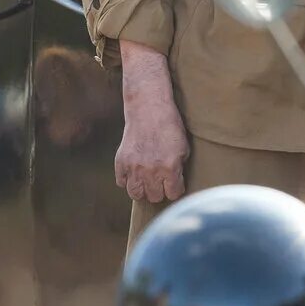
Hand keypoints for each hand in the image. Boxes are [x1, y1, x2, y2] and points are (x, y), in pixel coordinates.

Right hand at [116, 42, 187, 202]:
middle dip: (159, 189)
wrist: (149, 109)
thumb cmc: (170, 127)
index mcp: (169, 168)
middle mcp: (151, 171)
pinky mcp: (121, 162)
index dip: (175, 188)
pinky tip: (134, 171)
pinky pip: (121, 182)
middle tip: (160, 180)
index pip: (173, 194)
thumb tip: (175, 184)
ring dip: (143, 189)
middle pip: (155, 197)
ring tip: (147, 181)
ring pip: (136, 194)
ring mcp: (134, 167)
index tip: (174, 183)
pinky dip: (127, 179)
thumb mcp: (183, 148)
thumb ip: (179, 169)